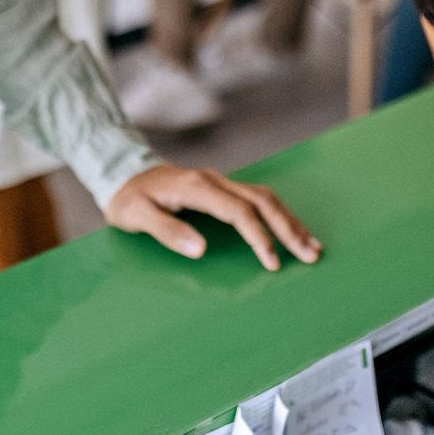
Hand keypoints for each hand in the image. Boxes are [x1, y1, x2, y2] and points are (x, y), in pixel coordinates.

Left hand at [105, 166, 320, 270]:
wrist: (122, 173)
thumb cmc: (128, 199)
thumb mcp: (137, 217)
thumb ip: (168, 231)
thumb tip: (201, 249)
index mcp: (196, 187)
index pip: (239, 211)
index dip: (258, 236)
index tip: (272, 261)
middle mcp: (214, 180)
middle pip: (262, 200)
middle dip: (288, 228)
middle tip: (310, 254)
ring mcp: (219, 182)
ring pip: (265, 197)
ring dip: (289, 221)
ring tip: (310, 245)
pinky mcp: (221, 188)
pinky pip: (257, 199)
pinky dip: (278, 215)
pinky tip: (290, 230)